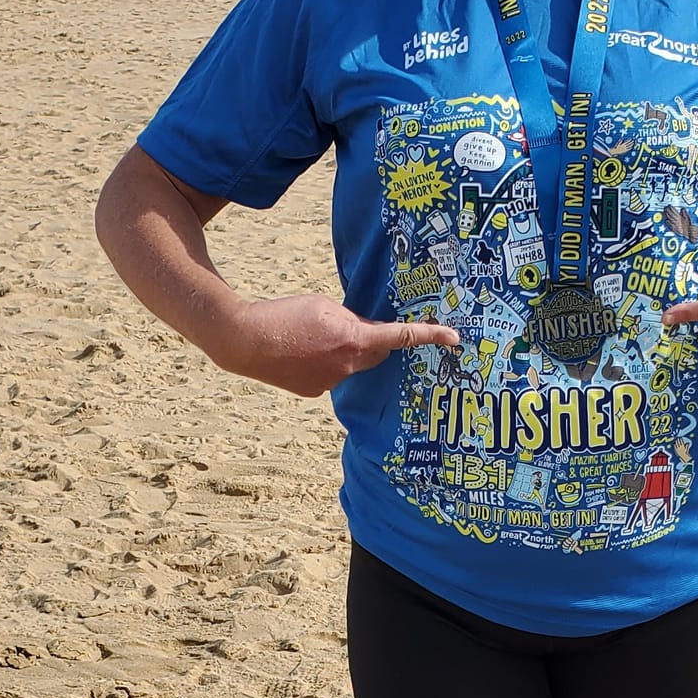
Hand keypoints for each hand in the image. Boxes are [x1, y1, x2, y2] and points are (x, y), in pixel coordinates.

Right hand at [219, 293, 458, 397]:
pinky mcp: (314, 391)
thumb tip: (365, 331)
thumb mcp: (325, 306)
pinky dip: (323, 362)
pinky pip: (331, 374)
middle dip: (373, 341)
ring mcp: (331, 383)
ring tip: (309, 337)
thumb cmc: (284, 316)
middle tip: (350, 324)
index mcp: (354, 340)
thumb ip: (352, 319)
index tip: (454, 337)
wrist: (243, 341)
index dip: (429, 336)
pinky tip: (300, 352)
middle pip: (377, 353)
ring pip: (352, 364)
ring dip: (343, 351)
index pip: (400, 337)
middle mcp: (348, 367)